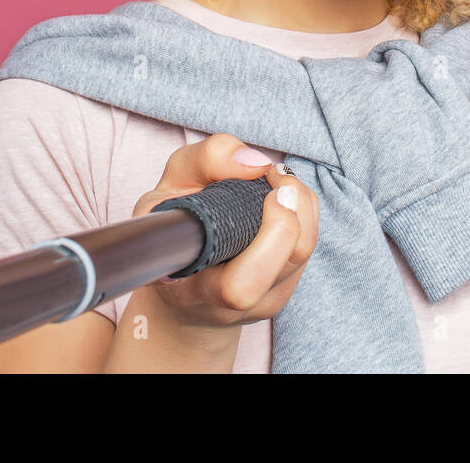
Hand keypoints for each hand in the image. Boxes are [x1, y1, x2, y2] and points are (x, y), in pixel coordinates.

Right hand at [131, 133, 318, 331]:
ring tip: (277, 180)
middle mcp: (232, 306)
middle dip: (293, 210)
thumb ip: (205, 162)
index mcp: (193, 287)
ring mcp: (261, 305)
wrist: (177, 292)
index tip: (269, 192)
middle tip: (277, 177)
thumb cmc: (168, 237)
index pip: (239, 287)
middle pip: (287, 263)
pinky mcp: (281, 295)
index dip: (269, 239)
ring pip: (303, 253)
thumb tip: (256, 161)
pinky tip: (279, 202)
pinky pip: (305, 251)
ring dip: (301, 205)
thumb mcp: (164, 191)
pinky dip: (301, 216)